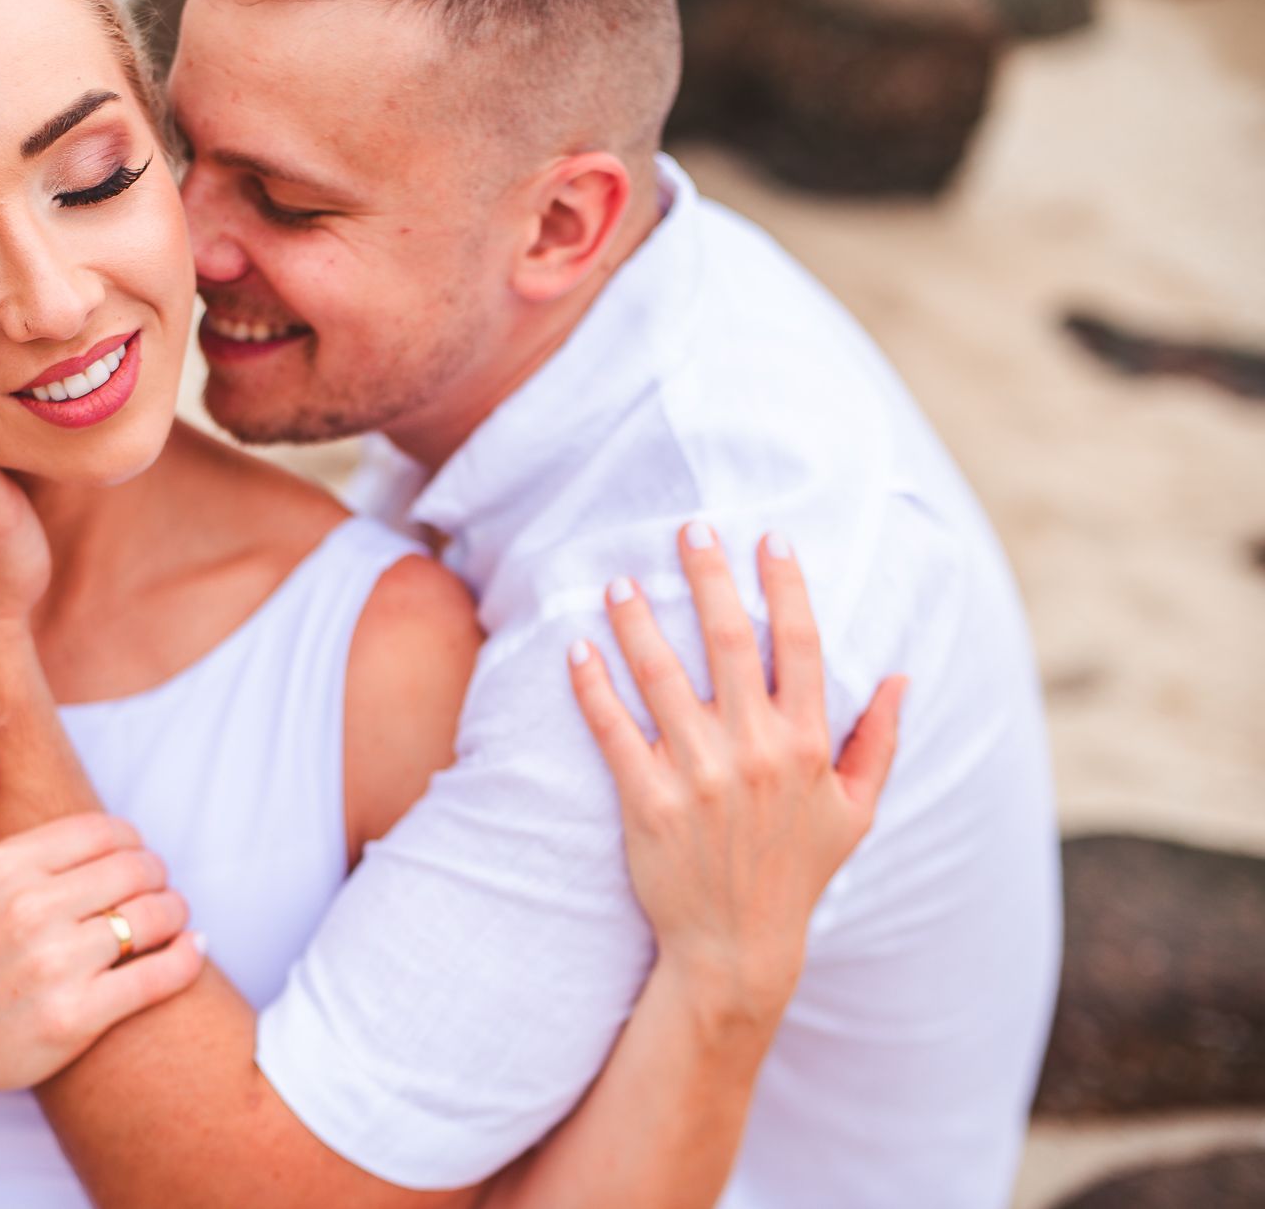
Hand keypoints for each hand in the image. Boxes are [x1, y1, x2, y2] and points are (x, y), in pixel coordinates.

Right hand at [0, 722, 205, 1109]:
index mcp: (3, 868)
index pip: (104, 831)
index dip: (129, 839)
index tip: (129, 854)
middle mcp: (31, 911)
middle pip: (136, 869)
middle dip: (155, 873)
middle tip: (154, 885)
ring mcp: (56, 966)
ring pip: (153, 917)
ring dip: (174, 912)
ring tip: (170, 917)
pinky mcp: (77, 1018)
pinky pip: (158, 975)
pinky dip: (187, 958)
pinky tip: (191, 949)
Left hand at [567, 526, 905, 1030]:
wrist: (738, 949)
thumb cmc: (795, 875)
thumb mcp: (855, 813)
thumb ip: (877, 742)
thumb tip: (900, 676)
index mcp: (807, 746)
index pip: (799, 646)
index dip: (786, 587)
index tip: (772, 540)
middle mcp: (754, 752)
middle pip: (727, 642)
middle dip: (710, 577)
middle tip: (689, 528)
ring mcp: (698, 776)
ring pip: (661, 676)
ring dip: (638, 621)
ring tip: (620, 580)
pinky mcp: (647, 801)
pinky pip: (613, 729)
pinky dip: (592, 686)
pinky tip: (576, 649)